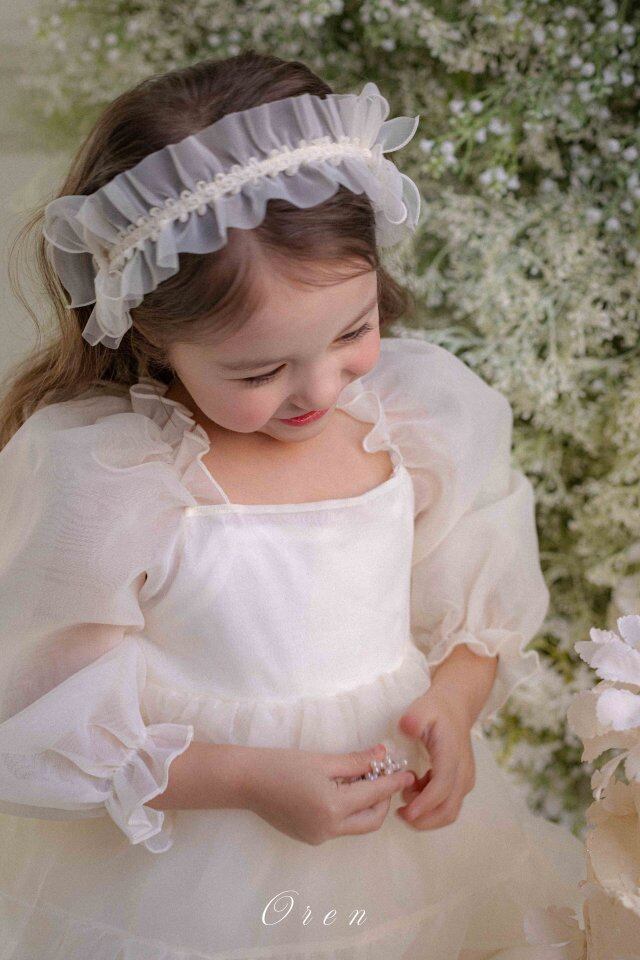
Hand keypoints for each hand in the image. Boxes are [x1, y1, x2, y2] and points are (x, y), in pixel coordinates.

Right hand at [244, 743, 415, 845]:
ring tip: (365, 781)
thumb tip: (383, 755)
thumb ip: (356, 761)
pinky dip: (349, 811)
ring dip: (367, 807)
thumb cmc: (282, 765)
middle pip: (371, 821)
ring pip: (357, 826)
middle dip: (383, 800)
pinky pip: (340, 827)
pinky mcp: (310, 838)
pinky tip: (343, 791)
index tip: (408, 773)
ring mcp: (319, 838)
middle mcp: (329, 830)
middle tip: (386, 777)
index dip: (393, 783)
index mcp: (333, 808)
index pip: (374, 795)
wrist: (247, 782)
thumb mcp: (322, 759)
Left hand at [395, 685, 476, 829]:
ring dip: (426, 816)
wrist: (456, 708)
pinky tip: (413, 791)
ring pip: (449, 812)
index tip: (405, 812)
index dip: (424, 804)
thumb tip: (406, 728)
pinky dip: (430, 807)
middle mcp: (463, 772)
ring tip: (404, 800)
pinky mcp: (461, 784)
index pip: (441, 788)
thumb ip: (413, 719)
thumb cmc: (436, 709)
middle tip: (399, 814)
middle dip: (423, 820)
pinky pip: (447, 804)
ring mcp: (465, 780)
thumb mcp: (421, 708)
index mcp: (452, 756)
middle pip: (448, 809)